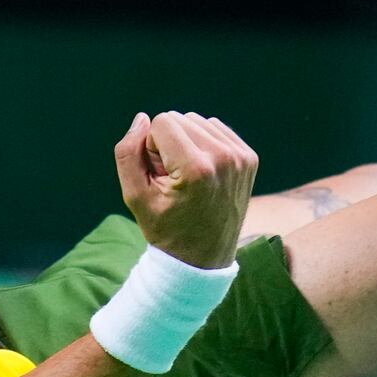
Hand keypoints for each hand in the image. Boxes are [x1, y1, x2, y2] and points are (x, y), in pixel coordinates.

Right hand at [114, 111, 258, 267]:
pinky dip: (203, 143)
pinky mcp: (249, 157)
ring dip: (185, 142)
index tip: (160, 176)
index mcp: (196, 168)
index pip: (162, 121)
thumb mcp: (134, 195)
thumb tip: (141, 119)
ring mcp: (241, 157)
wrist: (204, 257)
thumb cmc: (165, 227)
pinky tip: (201, 171)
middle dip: (168, 143)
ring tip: (187, 176)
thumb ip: (128, 152)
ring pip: (197, 121)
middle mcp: (224, 158)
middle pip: (180, 118)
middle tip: (173, 178)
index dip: (151, 146)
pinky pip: (215, 129)